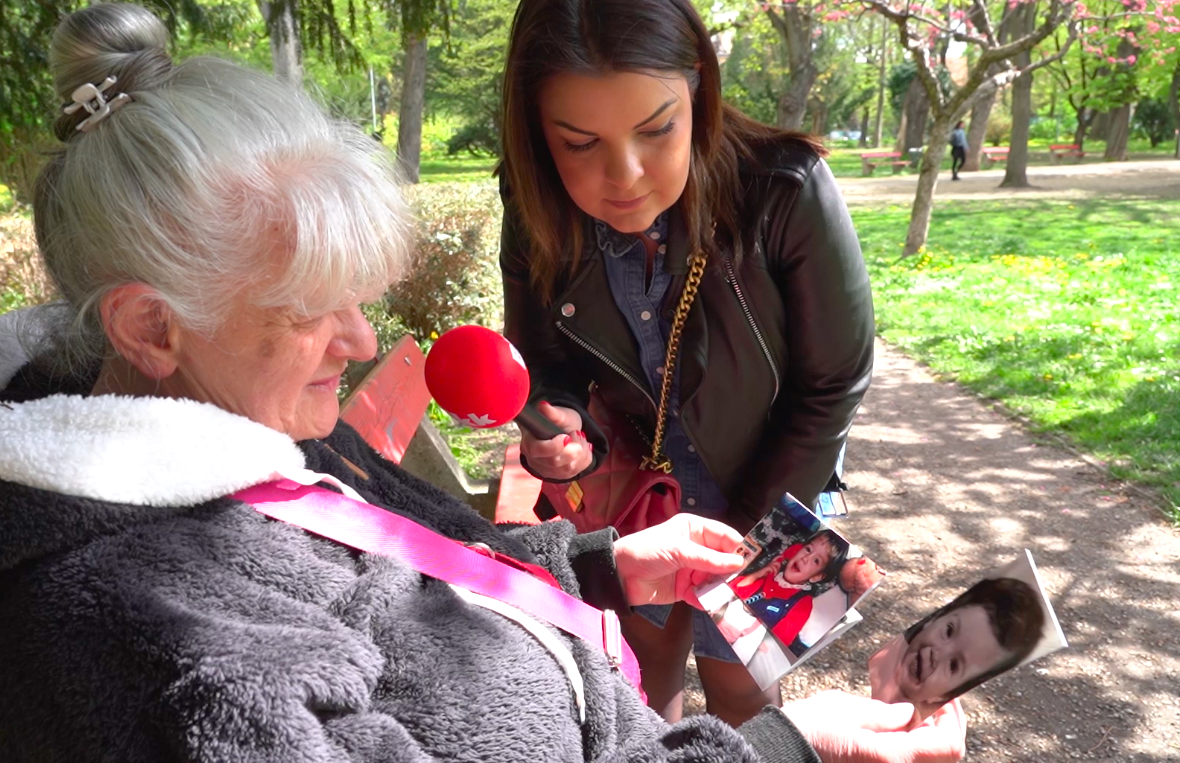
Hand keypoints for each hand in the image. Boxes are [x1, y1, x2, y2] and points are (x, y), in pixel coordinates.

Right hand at [519, 402, 592, 479]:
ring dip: (581, 451)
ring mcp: (549, 471)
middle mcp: (536, 461)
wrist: (566, 431)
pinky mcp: (561, 476)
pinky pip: (579, 470)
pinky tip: (583, 447)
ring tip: (580, 437)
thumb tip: (543, 405)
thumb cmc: (559, 422)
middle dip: (572, 448)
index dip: (554, 446)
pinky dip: (585, 457)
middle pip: (555, 462)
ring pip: (569, 468)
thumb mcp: (558, 414)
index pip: (538, 451)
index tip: (566, 436)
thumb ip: (552, 413)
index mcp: (529, 444)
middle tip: (578, 433)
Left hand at [613, 514, 745, 606]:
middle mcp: (697, 548)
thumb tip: (738, 563)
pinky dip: (707, 600)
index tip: (755, 562)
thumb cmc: (646, 552)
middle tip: (747, 584)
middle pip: (724, 560)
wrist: (619, 576)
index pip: (725, 537)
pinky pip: (704, 595)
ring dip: (722, 588)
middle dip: (733, 572)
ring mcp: (693, 569)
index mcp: (695, 529)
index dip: (739, 548)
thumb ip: (708, 558)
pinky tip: (707, 603)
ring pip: (717, 579)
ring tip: (729, 597)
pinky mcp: (686, 589)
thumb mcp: (678, 550)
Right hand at [783, 691, 965, 762]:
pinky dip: (908, 746)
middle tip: (929, 702)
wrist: (781, 753)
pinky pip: (904, 761)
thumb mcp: (847, 708)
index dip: (952, 719)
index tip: (943, 697)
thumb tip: (909, 713)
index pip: (948, 746)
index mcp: (892, 757)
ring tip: (910, 714)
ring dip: (926, 738)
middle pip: (942, 757)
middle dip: (941, 727)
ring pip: (925, 761)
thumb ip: (885, 713)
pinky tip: (894, 730)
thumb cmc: (807, 730)